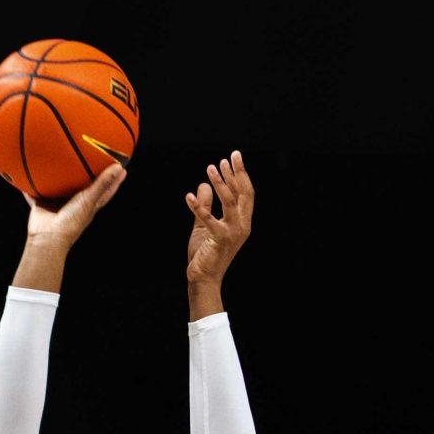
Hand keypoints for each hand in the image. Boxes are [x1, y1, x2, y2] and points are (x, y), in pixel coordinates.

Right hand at [24, 161, 126, 244]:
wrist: (48, 238)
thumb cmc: (72, 221)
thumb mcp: (89, 200)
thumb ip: (102, 184)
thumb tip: (119, 168)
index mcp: (88, 205)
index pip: (105, 190)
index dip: (114, 180)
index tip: (121, 167)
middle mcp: (74, 204)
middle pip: (82, 186)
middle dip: (86, 174)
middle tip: (90, 158)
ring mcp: (57, 205)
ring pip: (58, 188)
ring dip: (57, 178)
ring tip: (56, 161)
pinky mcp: (41, 205)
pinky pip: (34, 193)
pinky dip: (29, 186)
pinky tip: (24, 173)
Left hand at [185, 151, 254, 291]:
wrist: (204, 278)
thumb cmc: (205, 254)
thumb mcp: (204, 225)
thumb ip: (206, 205)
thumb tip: (204, 185)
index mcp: (242, 222)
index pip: (245, 194)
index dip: (240, 174)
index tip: (234, 157)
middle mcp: (242, 226)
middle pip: (243, 194)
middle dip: (237, 173)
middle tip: (229, 156)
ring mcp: (233, 233)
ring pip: (230, 202)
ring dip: (221, 184)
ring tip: (211, 168)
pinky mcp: (219, 239)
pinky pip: (208, 219)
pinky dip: (198, 207)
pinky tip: (188, 196)